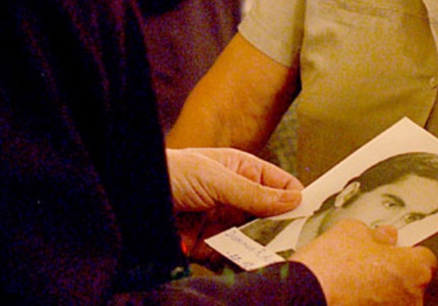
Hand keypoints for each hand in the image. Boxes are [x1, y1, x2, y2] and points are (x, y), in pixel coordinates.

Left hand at [165, 147, 301, 262]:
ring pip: (250, 240)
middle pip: (268, 217)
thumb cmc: (170, 172)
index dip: (295, 199)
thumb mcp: (215, 178)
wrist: (127, 195)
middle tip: (295, 245)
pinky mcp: (203, 246)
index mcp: (241, 170)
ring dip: (259, 249)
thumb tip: (294, 200)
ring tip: (273, 260)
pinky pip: (227, 257)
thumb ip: (252, 192)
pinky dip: (236, 263)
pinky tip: (246, 267)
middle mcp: (234, 197)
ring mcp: (219, 222)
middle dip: (280, 231)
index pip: (279, 186)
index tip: (310, 217)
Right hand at [291, 221, 436, 305]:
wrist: (301, 300)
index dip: (408, 254)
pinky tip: (349, 301)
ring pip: (394, 303)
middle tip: (369, 270)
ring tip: (354, 288)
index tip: (395, 253)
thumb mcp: (352, 232)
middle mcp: (411, 300)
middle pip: (411, 285)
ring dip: (381, 297)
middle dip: (394, 277)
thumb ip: (376, 234)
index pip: (426, 260)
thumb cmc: (328, 269)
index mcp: (413, 270)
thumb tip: (385, 236)